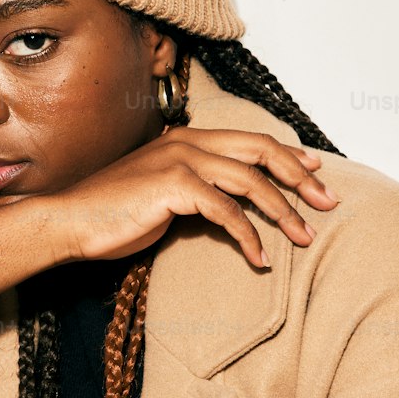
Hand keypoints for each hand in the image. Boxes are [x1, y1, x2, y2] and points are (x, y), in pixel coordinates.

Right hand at [40, 127, 340, 268]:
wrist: (70, 220)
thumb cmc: (114, 213)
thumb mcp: (163, 193)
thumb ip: (197, 188)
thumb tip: (232, 204)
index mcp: (187, 138)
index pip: (252, 139)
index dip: (289, 155)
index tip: (316, 174)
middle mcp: (189, 142)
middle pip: (262, 150)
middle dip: (301, 177)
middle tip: (328, 204)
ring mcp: (181, 160)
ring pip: (252, 181)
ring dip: (284, 212)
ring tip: (303, 238)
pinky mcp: (174, 185)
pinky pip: (227, 211)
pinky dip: (249, 237)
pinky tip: (258, 259)